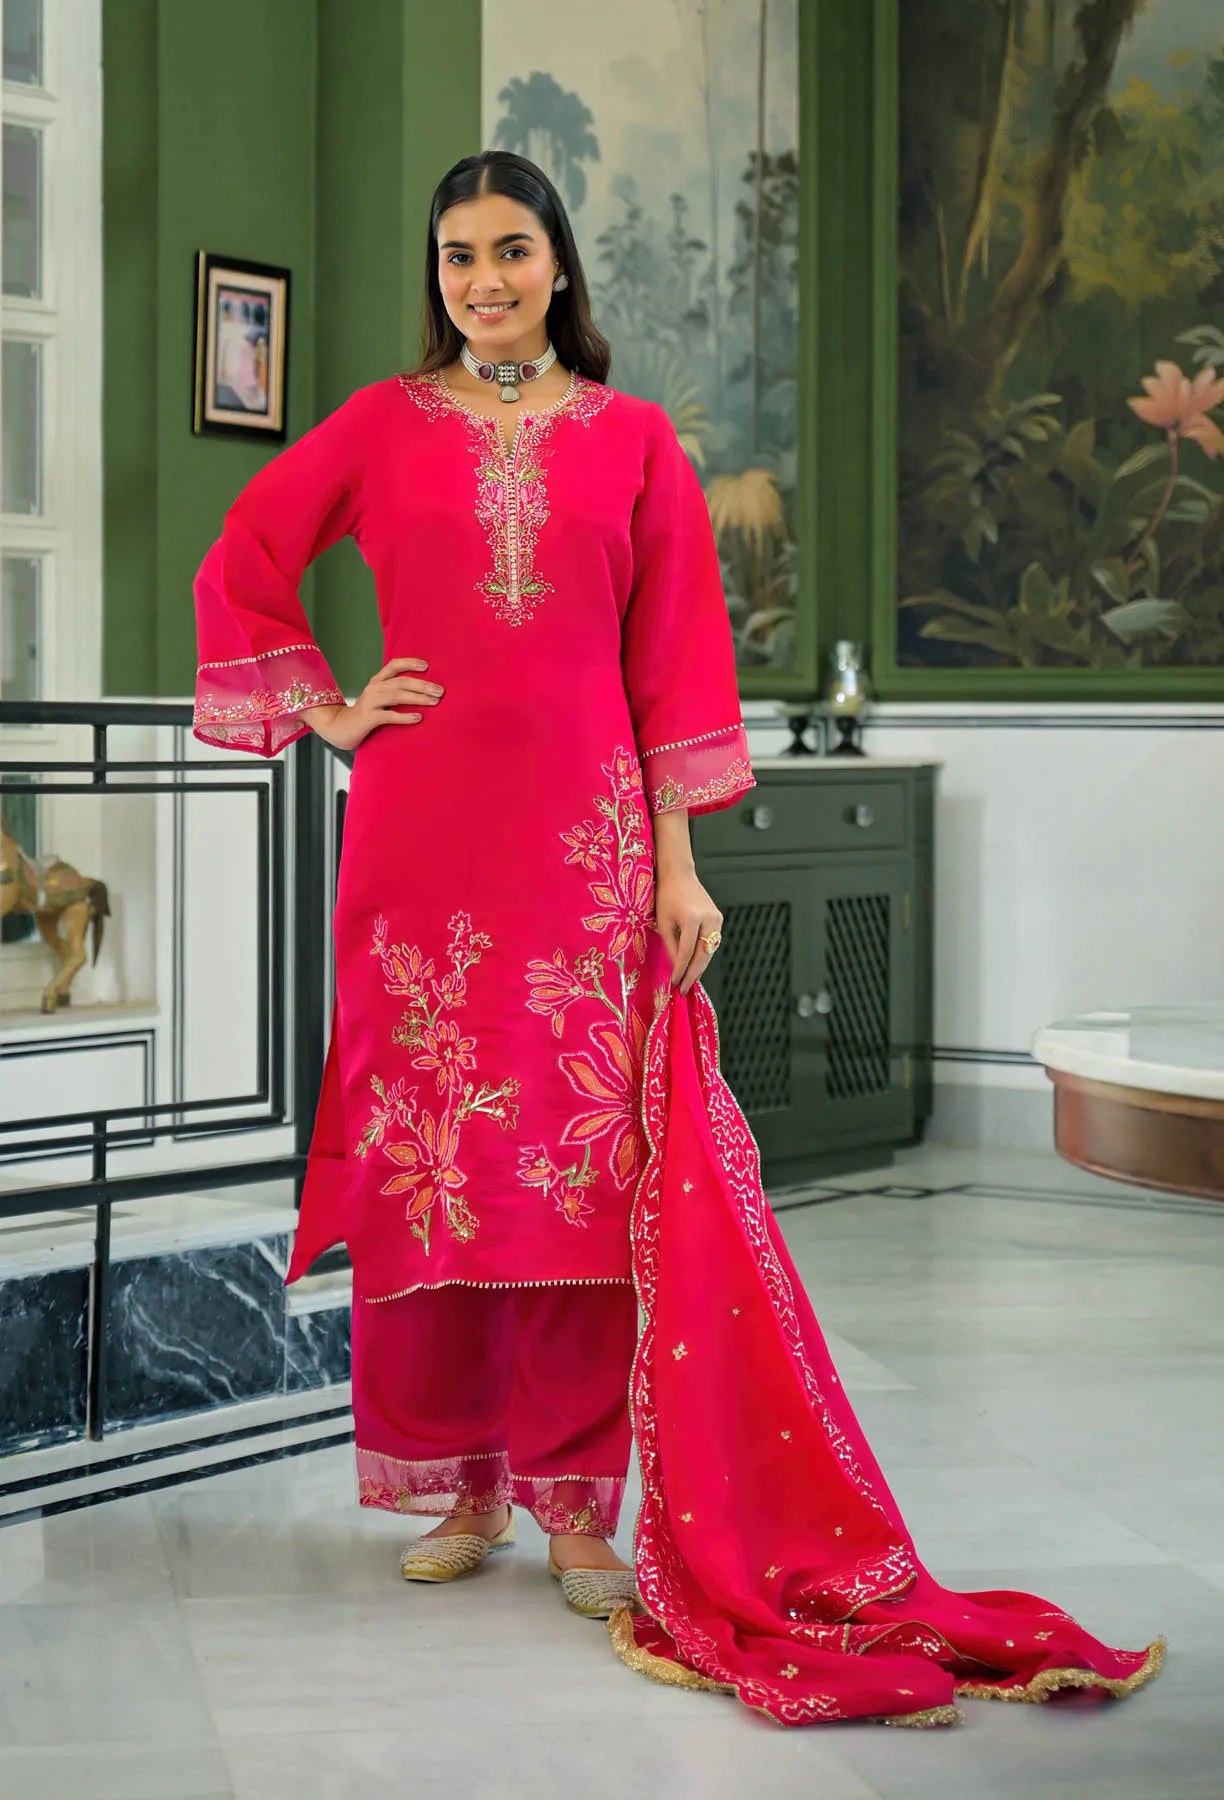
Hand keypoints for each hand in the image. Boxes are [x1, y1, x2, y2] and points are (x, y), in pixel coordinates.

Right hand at [302, 657, 443, 751]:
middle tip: (441, 691)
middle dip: (423, 685)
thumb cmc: (365, 715)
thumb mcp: (378, 700)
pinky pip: (389, 716)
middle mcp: (374, 688)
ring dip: (418, 698)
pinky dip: (405, 717)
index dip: (410, 663)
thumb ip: (394, 693)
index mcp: (377, 682)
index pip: (394, 666)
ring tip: (435, 701)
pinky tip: (418, 718)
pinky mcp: (369, 718)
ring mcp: (370, 703)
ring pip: (397, 696)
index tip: (427, 665)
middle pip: (401, 682)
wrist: (339, 729)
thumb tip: (423, 692)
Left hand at [655, 869, 722, 995]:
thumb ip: (671, 946)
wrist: (679, 875)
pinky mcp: (719, 918)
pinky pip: (711, 942)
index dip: (681, 970)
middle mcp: (709, 919)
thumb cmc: (667, 897)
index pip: (687, 952)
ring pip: (709, 951)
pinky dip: (704, 955)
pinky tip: (695, 965)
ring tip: (689, 981)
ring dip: (700, 967)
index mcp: (692, 918)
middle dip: (693, 974)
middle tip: (685, 989)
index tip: (674, 983)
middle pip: (702, 955)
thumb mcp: (664, 922)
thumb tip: (677, 968)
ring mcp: (717, 919)